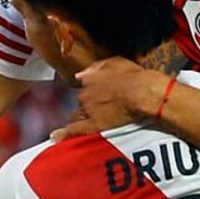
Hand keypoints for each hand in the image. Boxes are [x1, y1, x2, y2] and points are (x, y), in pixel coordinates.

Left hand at [50, 58, 166, 140]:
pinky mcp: (94, 124)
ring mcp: (89, 110)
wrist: (143, 92)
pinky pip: (76, 130)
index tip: (98, 92)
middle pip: (82, 100)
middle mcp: (86, 93)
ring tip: (98, 121)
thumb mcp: (116, 62)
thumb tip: (83, 73)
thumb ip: (97, 67)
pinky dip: (64, 134)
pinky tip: (56, 137)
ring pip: (80, 114)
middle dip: (90, 104)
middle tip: (105, 107)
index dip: (92, 89)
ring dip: (85, 116)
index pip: (84, 84)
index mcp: (90, 78)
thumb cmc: (135, 77)